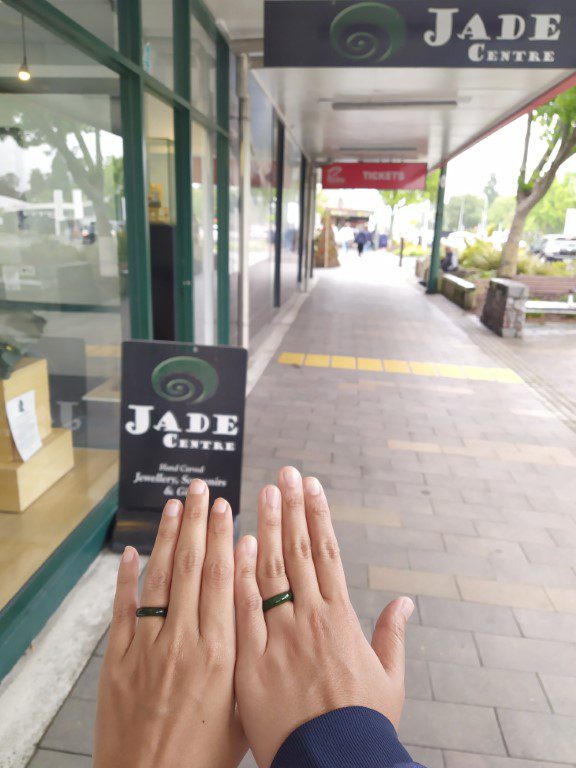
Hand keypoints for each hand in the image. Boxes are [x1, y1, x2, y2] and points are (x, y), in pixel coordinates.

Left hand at [94, 481, 245, 767]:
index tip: (228, 507)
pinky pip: (122, 610)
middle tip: (201, 487)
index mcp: (221, 653)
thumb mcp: (246, 710)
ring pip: (159, 580)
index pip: (221, 580)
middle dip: (197, 523)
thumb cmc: (206, 759)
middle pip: (190, 569)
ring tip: (174, 504)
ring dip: (166, 537)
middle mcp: (184, 641)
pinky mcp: (117, 662)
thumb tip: (267, 612)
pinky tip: (130, 551)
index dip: (224, 539)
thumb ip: (256, 658)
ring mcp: (147, 648)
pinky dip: (125, 578)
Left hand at [234, 467, 413, 767]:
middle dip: (291, 509)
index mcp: (341, 619)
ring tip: (260, 494)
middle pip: (298, 552)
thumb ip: (393, 635)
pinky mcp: (250, 660)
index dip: (319, 515)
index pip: (327, 554)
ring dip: (266, 528)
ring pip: (269, 571)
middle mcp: (309, 619)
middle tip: (283, 474)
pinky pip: (241, 610)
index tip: (312, 485)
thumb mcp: (389, 680)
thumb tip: (406, 601)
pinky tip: (234, 545)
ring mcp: (278, 637)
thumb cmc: (362, 725)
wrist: (332, 765)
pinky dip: (237, 575)